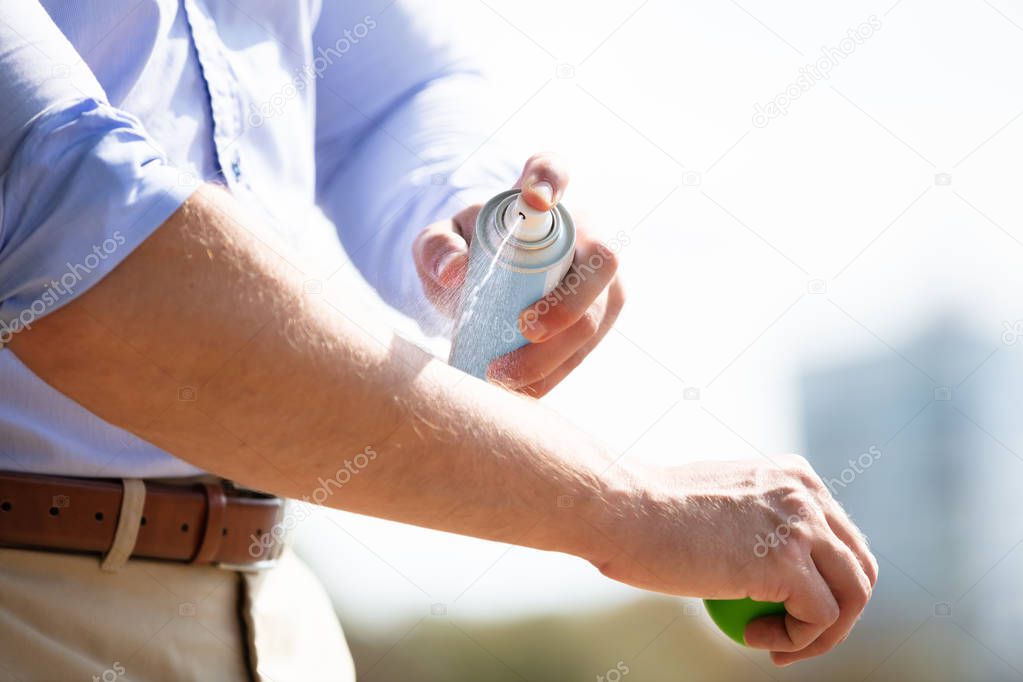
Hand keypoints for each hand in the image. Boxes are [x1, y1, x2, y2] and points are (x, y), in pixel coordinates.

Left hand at [413, 153, 624, 396]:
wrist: (483, 285)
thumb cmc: (466, 252)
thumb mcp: (440, 244)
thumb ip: (436, 247)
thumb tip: (455, 270)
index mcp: (538, 195)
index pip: (553, 169)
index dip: (551, 179)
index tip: (535, 199)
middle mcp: (582, 230)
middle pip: (600, 260)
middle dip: (568, 301)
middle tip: (524, 328)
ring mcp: (599, 276)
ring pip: (597, 315)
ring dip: (555, 352)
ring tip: (502, 375)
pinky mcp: (600, 317)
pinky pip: (586, 350)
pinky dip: (553, 374)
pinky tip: (521, 392)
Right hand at [591, 455, 877, 664]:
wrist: (624, 510)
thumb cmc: (651, 512)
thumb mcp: (721, 503)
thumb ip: (756, 520)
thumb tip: (768, 560)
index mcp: (794, 476)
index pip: (840, 536)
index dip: (827, 581)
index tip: (789, 607)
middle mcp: (807, 495)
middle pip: (858, 567)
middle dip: (837, 612)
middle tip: (791, 636)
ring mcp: (801, 527)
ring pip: (852, 597)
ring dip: (821, 634)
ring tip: (772, 644)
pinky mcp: (787, 565)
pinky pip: (819, 619)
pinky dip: (795, 641)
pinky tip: (754, 638)